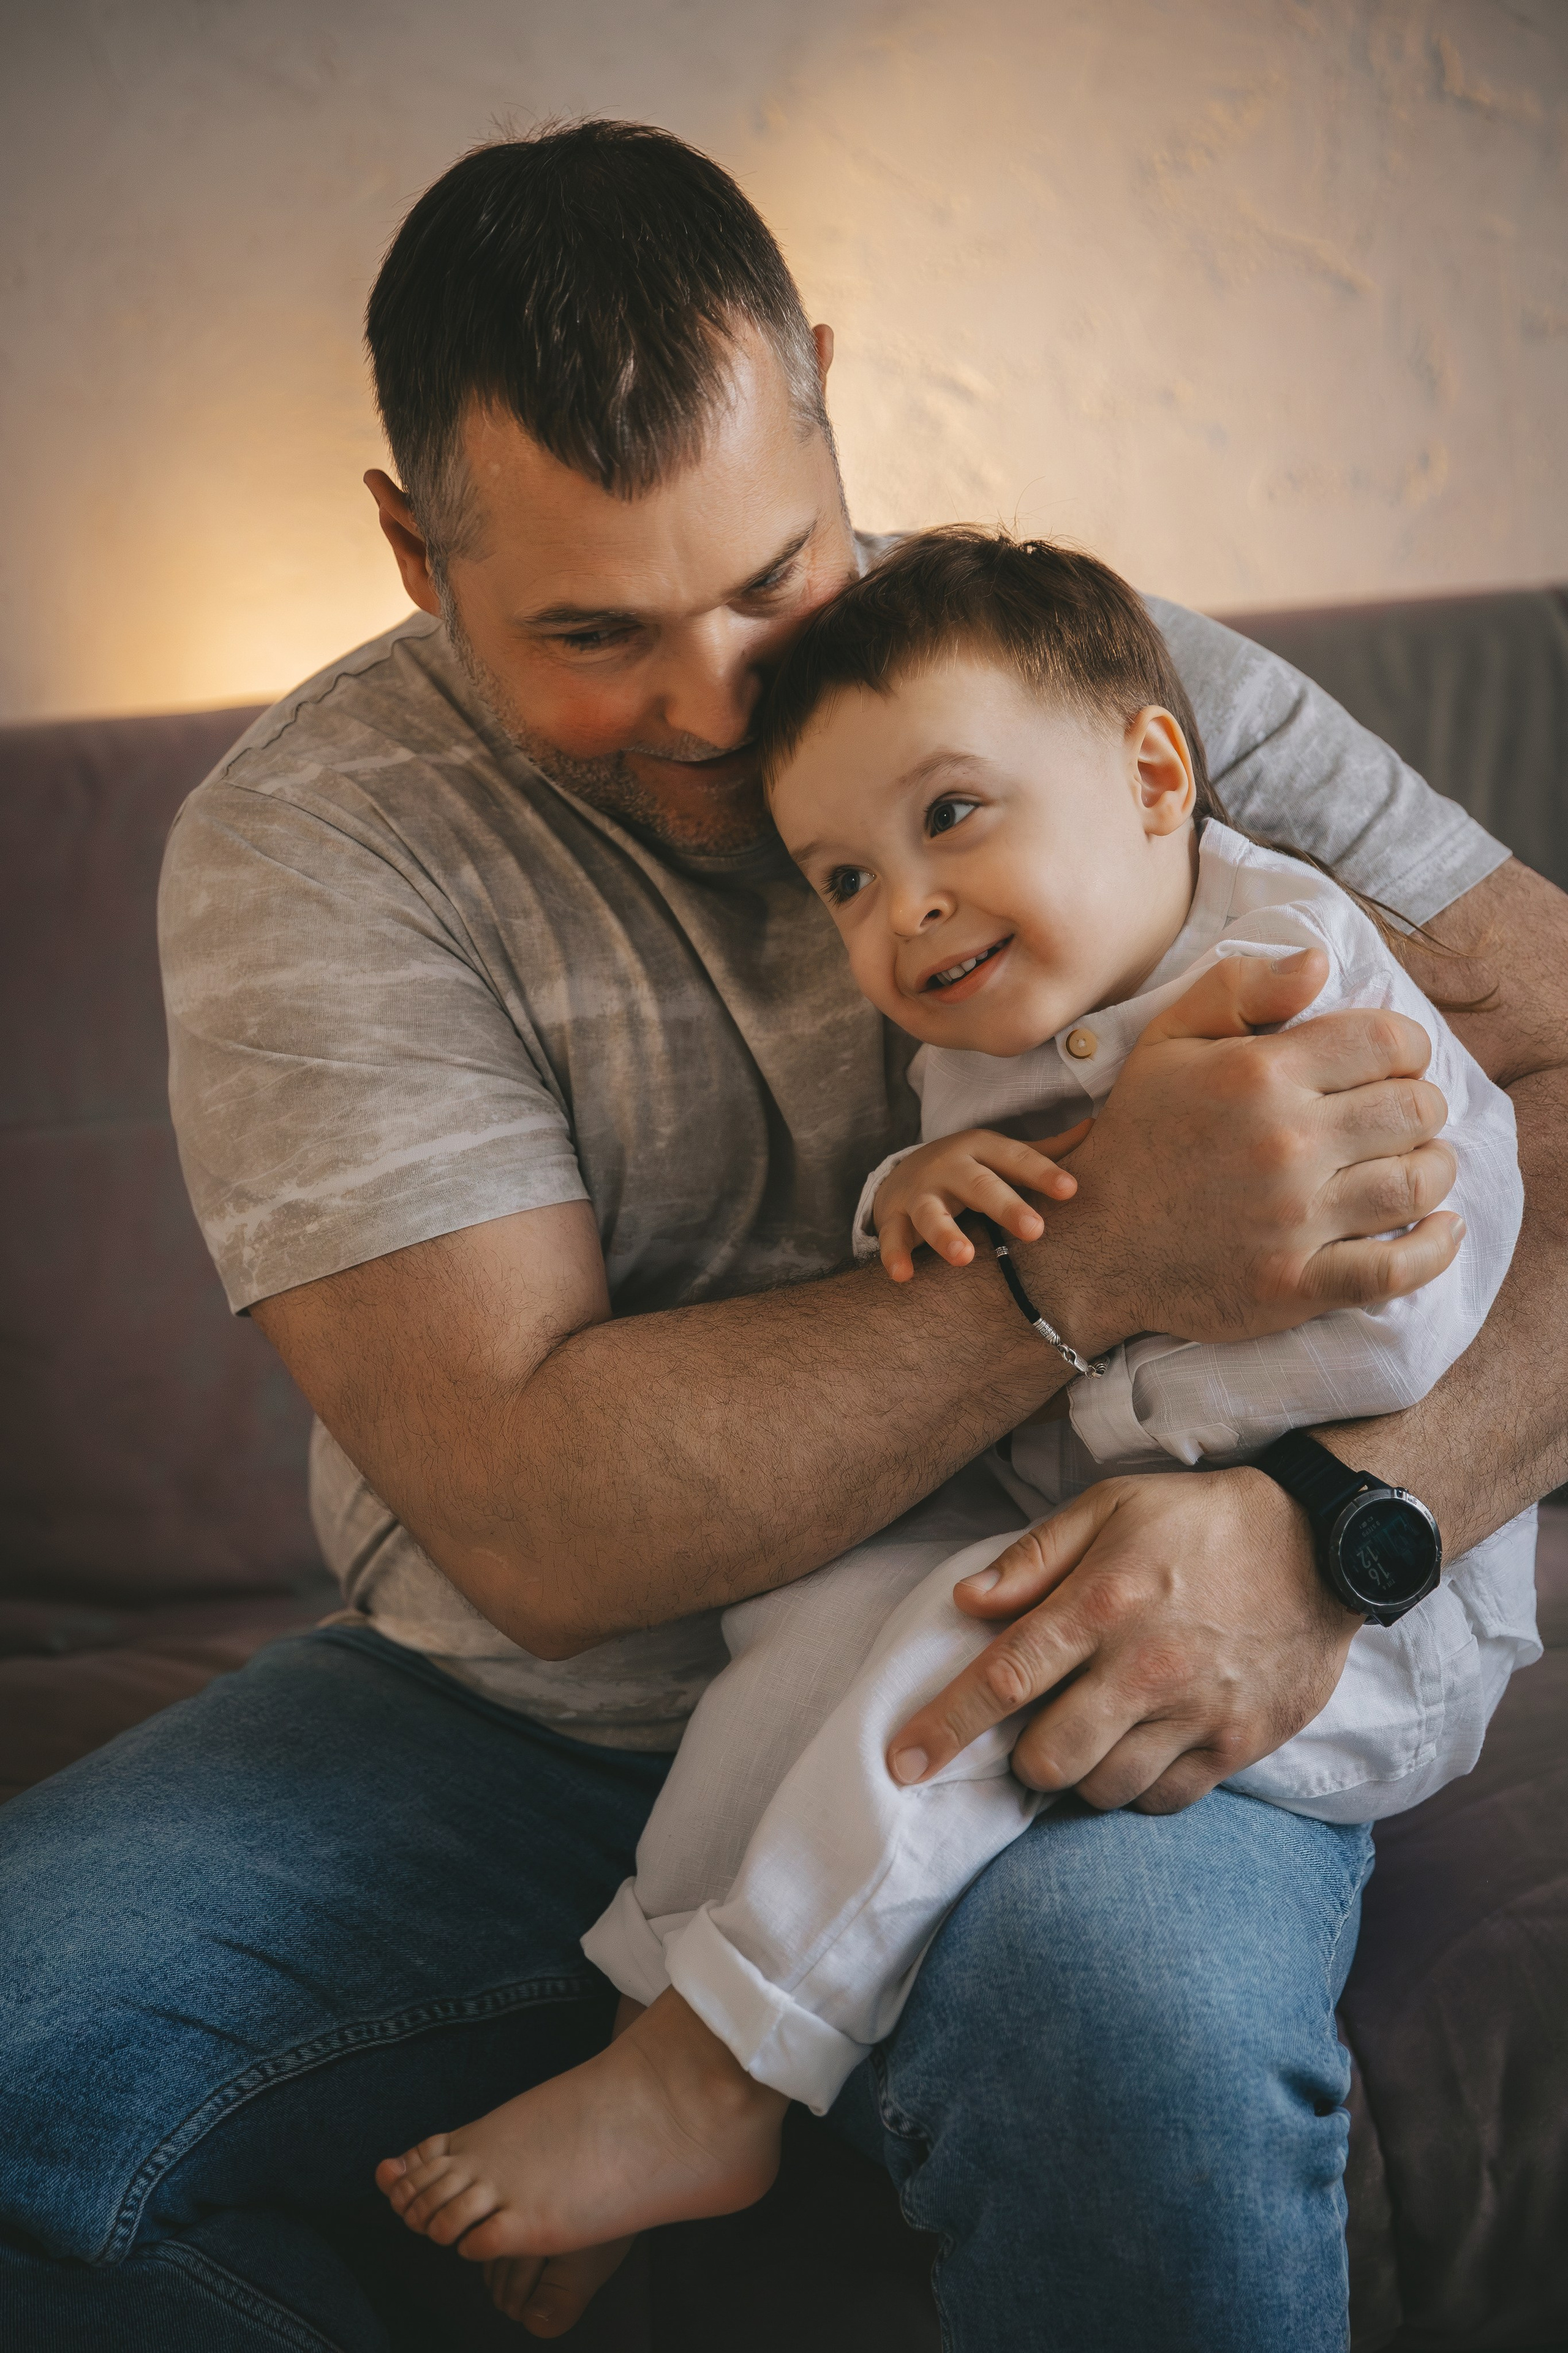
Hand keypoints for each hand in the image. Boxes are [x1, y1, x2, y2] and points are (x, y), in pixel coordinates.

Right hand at [873, 1122, 1090, 1282]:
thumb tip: (1096, 1126)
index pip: (1017, 1159)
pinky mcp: (893, 1216)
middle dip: (1005, 1206)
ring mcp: (920, 1193)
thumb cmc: (971, 1168)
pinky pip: (893, 1237)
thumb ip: (1045, 1151)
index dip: (1043, 1173)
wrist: (903, 1172)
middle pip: (979, 1184)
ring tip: (964, 1257)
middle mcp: (951, 1167)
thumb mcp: (1002, 1154)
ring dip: (946, 1234)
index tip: (1070, 1189)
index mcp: (983, 1149)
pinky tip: (903, 1275)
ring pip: (932, 1213)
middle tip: (1035, 1230)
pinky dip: (895, 1255)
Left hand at [886, 1469, 1361, 1811]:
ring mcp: (1196, 1713)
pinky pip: (1165, 1801)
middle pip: (1048, 1760)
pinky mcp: (1240, 1743)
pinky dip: (1141, 1788)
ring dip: (1082, 1776)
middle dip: (1024, 1760)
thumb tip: (966, 1600)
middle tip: (1036, 1731)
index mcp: (1102, 1603)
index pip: (1003, 1678)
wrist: (1322, 1543)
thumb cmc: (1202, 1522)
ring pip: (1104, 1790)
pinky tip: (1144, 1749)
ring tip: (1095, 1736)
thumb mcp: (1111, 1507)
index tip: (901, 1763)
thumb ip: (1034, 1558)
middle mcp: (1144, 1667)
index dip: (944, 1727)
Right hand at [1015, 949, 1462, 1355]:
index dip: (1406, 1047)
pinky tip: (1440, 1229)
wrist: (1095, 1242)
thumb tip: (1319, 961)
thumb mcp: (1170, 1039)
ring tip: (1412, 1165)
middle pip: (1416, 1110)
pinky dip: (1434, 1248)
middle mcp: (1284, 1143)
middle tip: (1393, 1118)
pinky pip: (1396, 1269)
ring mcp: (1293, 1219)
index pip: (1389, 1041)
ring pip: (1417, 1183)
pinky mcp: (1297, 1283)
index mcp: (1259, 1074)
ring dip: (1431, 1168)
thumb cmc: (1140, 1133)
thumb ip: (1243, 987)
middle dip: (1419, 1106)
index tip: (1388, 1065)